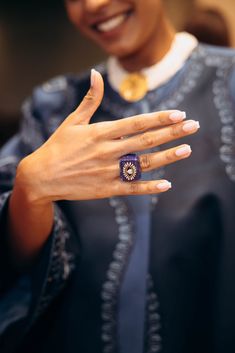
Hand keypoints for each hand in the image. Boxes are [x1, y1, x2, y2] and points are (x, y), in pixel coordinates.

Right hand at [17, 69, 198, 203]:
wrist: (42, 176)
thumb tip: (95, 74)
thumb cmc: (58, 146)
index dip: (159, 118)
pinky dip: (150, 187)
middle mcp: (108, 151)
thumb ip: (89, 99)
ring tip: (187, 149)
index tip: (179, 114)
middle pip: (146, 141)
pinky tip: (167, 184)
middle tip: (193, 125)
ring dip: (167, 156)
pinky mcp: (106, 188)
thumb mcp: (72, 121)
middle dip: (172, 132)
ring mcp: (108, 171)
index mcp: (101, 133)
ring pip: (144, 163)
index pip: (137, 123)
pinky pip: (132, 187)